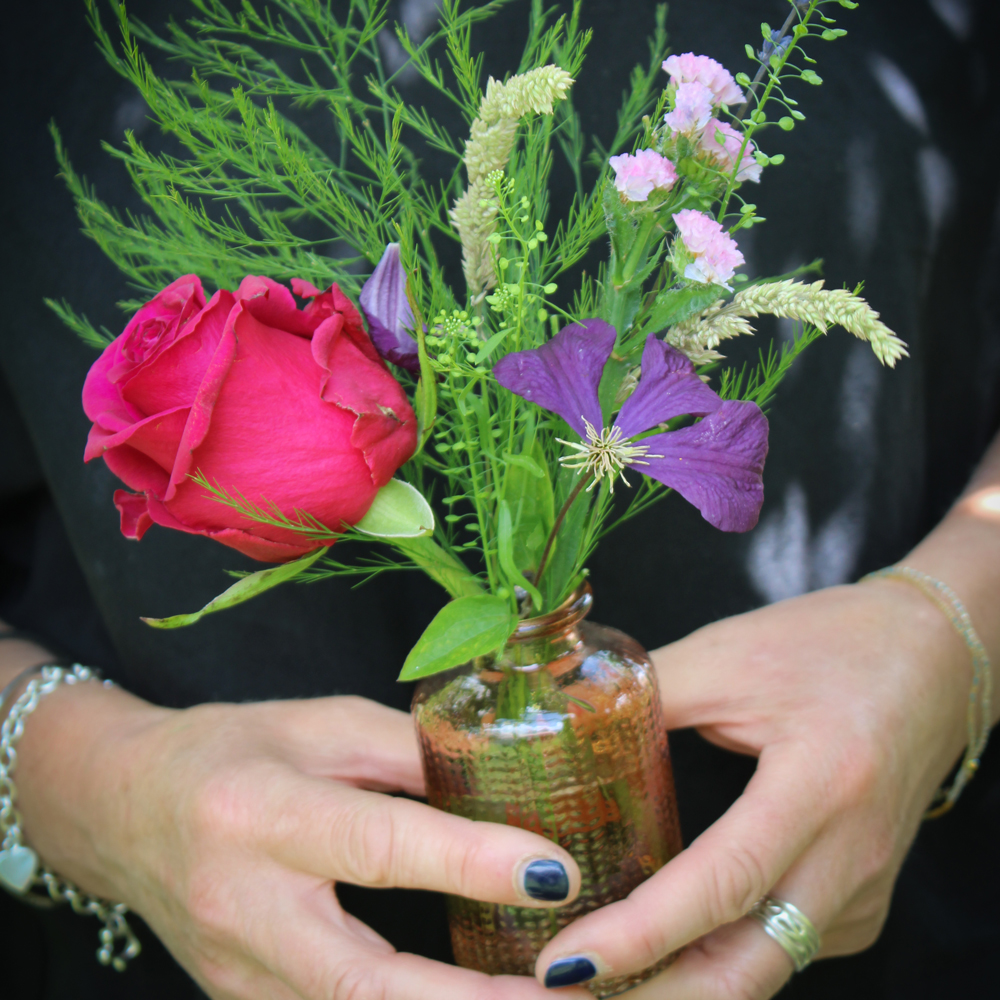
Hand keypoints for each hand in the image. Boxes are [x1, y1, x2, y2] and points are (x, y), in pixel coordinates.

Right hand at [15, 688, 590, 999]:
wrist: (123, 807)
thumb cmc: (229, 749)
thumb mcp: (319, 725)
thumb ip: (408, 751)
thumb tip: (503, 780)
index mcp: (260, 814)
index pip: (379, 847)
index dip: (471, 862)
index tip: (556, 874)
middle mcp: (243, 908)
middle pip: (365, 981)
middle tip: (570, 996)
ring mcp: (239, 973)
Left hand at [533, 579, 969, 997]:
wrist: (933, 659)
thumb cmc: (834, 645)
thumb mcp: (730, 655)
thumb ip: (649, 691)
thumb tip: (565, 719)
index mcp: (820, 785)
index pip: (723, 882)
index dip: (641, 935)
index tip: (565, 963)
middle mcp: (849, 858)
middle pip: (746, 968)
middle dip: (650, 999)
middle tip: (561, 992)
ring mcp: (861, 891)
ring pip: (762, 969)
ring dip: (677, 987)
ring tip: (594, 979)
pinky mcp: (859, 902)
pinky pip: (781, 948)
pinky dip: (715, 959)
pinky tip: (658, 947)